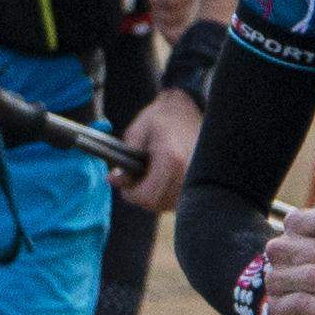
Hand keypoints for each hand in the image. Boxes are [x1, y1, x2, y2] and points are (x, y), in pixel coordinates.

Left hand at [117, 88, 195, 214]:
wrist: (189, 110)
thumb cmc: (162, 117)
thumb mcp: (137, 130)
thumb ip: (124, 157)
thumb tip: (115, 179)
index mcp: (171, 159)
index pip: (147, 197)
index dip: (131, 194)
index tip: (125, 185)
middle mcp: (187, 173)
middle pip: (156, 204)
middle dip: (140, 195)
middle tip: (134, 179)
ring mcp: (195, 180)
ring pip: (166, 204)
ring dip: (153, 195)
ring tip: (149, 175)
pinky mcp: (199, 183)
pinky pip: (176, 200)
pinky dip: (165, 194)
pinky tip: (161, 178)